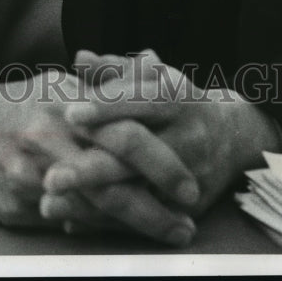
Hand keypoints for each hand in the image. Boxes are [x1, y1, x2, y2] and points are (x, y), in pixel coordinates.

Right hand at [0, 67, 199, 243]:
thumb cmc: (22, 103)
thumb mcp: (63, 84)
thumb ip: (109, 82)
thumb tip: (156, 67)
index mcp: (66, 106)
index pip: (125, 135)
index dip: (162, 164)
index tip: (191, 185)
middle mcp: (49, 140)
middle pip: (112, 183)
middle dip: (154, 209)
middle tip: (187, 224)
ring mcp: (30, 175)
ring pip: (91, 211)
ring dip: (132, 227)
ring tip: (167, 233)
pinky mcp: (15, 203)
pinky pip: (65, 222)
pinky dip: (95, 229)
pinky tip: (119, 232)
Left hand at [42, 49, 281, 226]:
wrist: (234, 138)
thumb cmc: (178, 101)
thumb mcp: (154, 78)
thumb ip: (114, 69)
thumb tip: (79, 58)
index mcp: (177, 100)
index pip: (140, 102)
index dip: (106, 107)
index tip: (70, 114)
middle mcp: (187, 139)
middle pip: (135, 156)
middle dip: (91, 168)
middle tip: (50, 175)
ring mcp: (189, 178)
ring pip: (136, 194)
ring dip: (90, 202)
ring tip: (48, 203)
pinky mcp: (186, 209)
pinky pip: (141, 221)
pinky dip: (104, 222)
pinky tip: (69, 221)